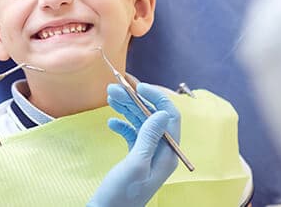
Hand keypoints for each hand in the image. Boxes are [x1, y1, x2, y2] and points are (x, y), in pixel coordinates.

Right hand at [88, 83, 180, 206]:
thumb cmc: (120, 194)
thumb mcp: (136, 163)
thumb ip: (149, 137)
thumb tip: (163, 112)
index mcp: (168, 154)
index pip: (170, 117)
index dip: (157, 98)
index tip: (138, 86)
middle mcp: (161, 153)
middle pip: (153, 118)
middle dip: (135, 100)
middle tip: (113, 89)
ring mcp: (148, 156)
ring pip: (141, 124)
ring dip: (126, 109)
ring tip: (109, 96)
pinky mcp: (135, 159)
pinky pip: (132, 135)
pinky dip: (122, 126)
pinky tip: (110, 123)